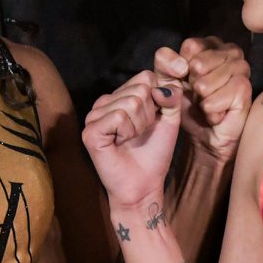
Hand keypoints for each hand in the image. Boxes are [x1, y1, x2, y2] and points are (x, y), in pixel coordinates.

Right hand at [82, 47, 190, 213]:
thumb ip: (172, 95)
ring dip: (139, 126)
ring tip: (131, 139)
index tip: (153, 121)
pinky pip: (118, 116)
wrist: (144, 185)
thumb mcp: (170, 118)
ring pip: (130, 102)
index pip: (145, 76)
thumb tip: (162, 84)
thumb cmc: (154, 153)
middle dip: (149, 114)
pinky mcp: (90, 132)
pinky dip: (127, 132)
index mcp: (120, 97)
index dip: (159, 99)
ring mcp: (94, 116)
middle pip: (140, 88)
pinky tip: (121, 143)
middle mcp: (104, 102)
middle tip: (141, 133)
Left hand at [176, 37, 251, 161]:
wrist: (204, 137)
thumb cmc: (189, 107)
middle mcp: (229, 51)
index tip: (187, 81)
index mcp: (210, 45)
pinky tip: (216, 113)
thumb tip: (181, 66)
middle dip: (193, 85)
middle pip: (199, 63)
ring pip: (207, 82)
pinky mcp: (245, 88)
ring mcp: (241, 68)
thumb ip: (164, 63)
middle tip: (200, 95)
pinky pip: (216, 98)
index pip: (191, 46)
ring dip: (202, 99)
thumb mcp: (167, 81)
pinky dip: (211, 111)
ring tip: (207, 104)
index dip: (182, 68)